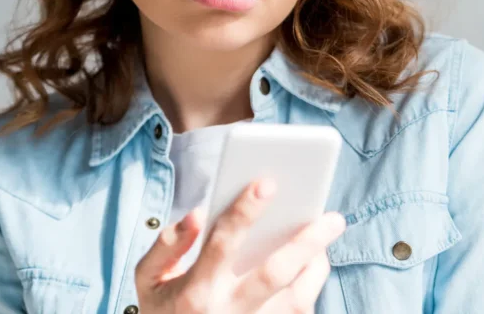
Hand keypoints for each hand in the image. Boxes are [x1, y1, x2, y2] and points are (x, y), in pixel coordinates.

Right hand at [135, 178, 346, 312]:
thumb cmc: (166, 308)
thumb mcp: (149, 280)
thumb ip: (166, 245)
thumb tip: (196, 215)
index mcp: (196, 293)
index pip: (222, 244)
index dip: (243, 211)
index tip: (267, 182)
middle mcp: (228, 313)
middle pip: (275, 274)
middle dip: (307, 242)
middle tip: (334, 217)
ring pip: (298, 298)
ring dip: (317, 263)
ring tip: (327, 231)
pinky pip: (301, 311)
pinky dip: (311, 283)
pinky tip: (313, 259)